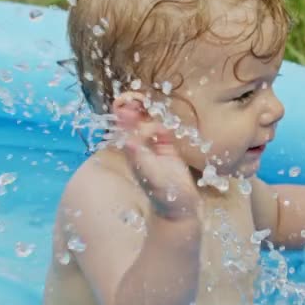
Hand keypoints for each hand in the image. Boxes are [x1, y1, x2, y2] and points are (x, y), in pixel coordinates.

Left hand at [113, 92, 200, 219]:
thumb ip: (140, 158)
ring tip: (143, 104)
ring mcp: (154, 148)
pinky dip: (161, 125)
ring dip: (145, 116)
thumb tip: (126, 141)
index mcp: (133, 155)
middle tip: (133, 98)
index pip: (125, 132)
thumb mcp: (151, 175)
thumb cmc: (164, 194)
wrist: (181, 206)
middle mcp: (141, 149)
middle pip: (134, 126)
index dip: (123, 118)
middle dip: (133, 113)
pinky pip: (162, 132)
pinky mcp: (168, 149)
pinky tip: (162, 123)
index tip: (123, 104)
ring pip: (148, 127)